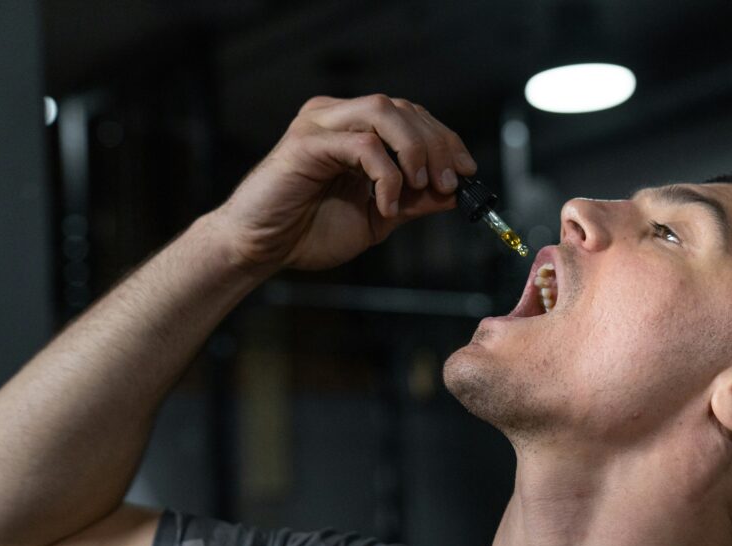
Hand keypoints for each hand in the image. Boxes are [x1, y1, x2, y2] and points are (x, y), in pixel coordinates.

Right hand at [210, 94, 476, 270]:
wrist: (263, 250)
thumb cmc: (311, 231)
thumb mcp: (379, 217)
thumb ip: (413, 201)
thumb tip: (454, 192)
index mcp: (354, 129)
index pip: (411, 116)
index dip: (445, 139)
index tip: (468, 171)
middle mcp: (337, 117)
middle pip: (403, 109)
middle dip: (436, 145)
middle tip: (450, 183)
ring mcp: (319, 125)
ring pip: (384, 112)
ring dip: (414, 148)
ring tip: (422, 185)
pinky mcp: (305, 143)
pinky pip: (361, 145)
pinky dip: (385, 175)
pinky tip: (386, 205)